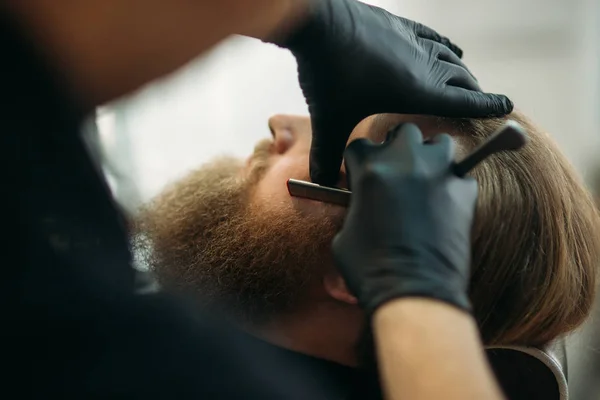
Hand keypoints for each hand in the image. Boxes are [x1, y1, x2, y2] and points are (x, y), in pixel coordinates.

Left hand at [275, 0, 512, 184]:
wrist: (320, 22)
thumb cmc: (329, 73)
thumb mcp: (329, 117)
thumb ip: (328, 151)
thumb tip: (322, 180)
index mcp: (416, 90)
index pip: (462, 102)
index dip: (486, 107)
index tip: (507, 106)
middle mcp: (423, 65)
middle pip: (461, 80)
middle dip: (474, 93)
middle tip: (483, 103)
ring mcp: (413, 41)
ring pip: (450, 57)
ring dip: (463, 71)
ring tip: (469, 81)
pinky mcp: (400, 25)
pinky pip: (434, 37)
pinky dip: (447, 47)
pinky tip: (451, 48)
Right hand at [332, 123, 477, 314]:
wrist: (413, 290)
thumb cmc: (371, 267)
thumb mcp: (345, 233)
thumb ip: (356, 206)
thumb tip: (365, 204)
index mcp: (370, 168)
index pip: (360, 144)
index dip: (361, 160)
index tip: (364, 174)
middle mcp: (405, 162)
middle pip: (403, 131)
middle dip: (399, 147)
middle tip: (398, 170)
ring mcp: (439, 173)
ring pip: (440, 142)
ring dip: (432, 155)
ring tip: (427, 177)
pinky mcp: (464, 192)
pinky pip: (463, 174)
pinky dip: (454, 183)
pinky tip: (446, 201)